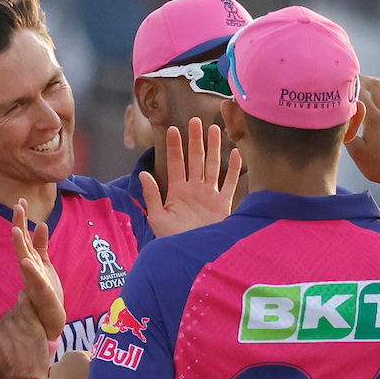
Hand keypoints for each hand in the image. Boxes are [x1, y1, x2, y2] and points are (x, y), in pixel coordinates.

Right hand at [0, 292, 50, 378]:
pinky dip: (26, 300)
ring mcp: (18, 323)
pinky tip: (25, 297)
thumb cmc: (2, 373)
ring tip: (26, 332)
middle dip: (11, 325)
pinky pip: (27, 305)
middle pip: (7, 317)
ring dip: (20, 317)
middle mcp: (2, 324)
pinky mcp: (32, 324)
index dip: (3, 331)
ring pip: (17, 312)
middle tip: (18, 340)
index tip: (9, 341)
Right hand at [12, 198, 65, 339]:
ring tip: (16, 230)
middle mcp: (29, 269)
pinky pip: (35, 282)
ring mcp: (34, 281)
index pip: (24, 238)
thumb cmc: (45, 293)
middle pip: (22, 245)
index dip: (21, 220)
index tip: (20, 201)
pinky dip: (30, 271)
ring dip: (20, 246)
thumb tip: (40, 224)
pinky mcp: (41, 294)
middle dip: (19, 226)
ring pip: (25, 261)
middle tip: (17, 207)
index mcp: (30, 261)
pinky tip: (25, 261)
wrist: (50, 319)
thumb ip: (41, 245)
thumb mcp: (44, 264)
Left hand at [142, 118, 240, 236]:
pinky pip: (230, 183)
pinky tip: (235, 153)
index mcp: (177, 192)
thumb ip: (152, 196)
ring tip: (215, 129)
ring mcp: (210, 196)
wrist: (191, 257)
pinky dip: (233, 169)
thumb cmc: (172, 241)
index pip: (175, 163)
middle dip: (195, 140)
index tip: (172, 129)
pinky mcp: (223, 205)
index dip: (174, 146)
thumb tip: (143, 174)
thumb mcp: (158, 218)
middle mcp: (194, 190)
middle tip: (195, 121)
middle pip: (195, 159)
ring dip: (214, 148)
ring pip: (212, 166)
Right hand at [344, 76, 379, 185]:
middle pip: (379, 86)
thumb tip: (341, 118)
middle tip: (357, 80)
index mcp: (375, 118)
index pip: (361, 94)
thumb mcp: (356, 152)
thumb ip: (348, 132)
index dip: (351, 86)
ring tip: (373, 84)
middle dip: (367, 80)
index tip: (344, 84)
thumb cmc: (378, 166)